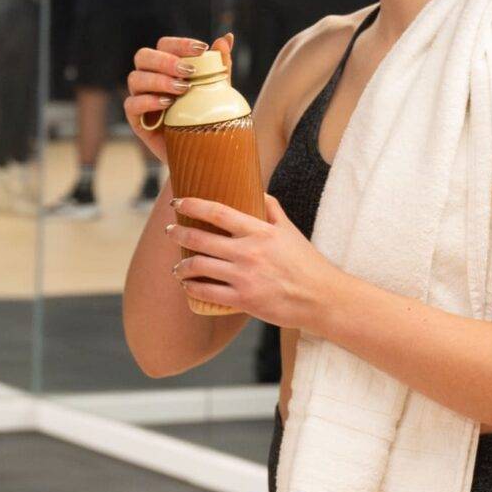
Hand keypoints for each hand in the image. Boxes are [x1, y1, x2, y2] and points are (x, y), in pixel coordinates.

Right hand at [123, 32, 231, 162]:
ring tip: (182, 89)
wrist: (202, 155)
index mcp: (165, 67)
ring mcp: (139, 98)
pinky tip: (168, 104)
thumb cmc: (207, 118)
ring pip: (135, 78)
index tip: (203, 49)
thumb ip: (220, 66)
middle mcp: (149, 78)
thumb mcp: (218, 91)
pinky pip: (132, 105)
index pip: (164, 45)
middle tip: (190, 71)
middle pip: (143, 56)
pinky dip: (148, 101)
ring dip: (159, 80)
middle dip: (166, 61)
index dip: (180, 44)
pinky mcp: (136, 120)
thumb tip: (227, 37)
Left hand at [168, 194, 341, 329]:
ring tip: (177, 266)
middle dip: (178, 233)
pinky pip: (207, 292)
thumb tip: (257, 191)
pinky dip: (191, 288)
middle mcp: (249, 252)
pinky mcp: (243, 300)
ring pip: (198, 266)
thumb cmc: (306, 263)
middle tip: (170, 231)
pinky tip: (187, 285)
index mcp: (259, 231)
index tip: (177, 202)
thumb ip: (271, 210)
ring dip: (181, 265)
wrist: (321, 298)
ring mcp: (244, 277)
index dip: (192, 205)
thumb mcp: (290, 231)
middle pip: (201, 238)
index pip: (218, 212)